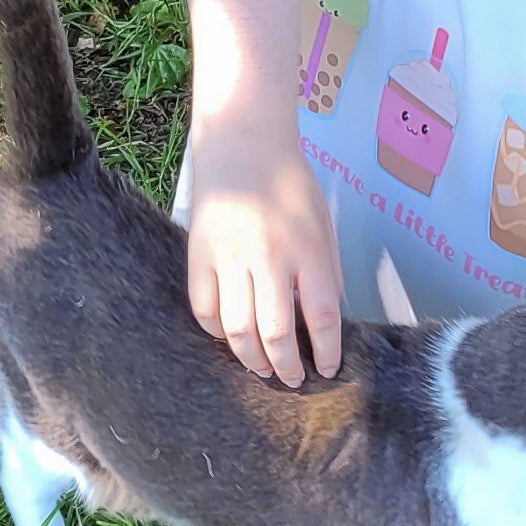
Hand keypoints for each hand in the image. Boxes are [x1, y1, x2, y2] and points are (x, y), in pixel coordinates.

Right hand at [186, 144, 340, 385]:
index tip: (327, 369)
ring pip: (238, 330)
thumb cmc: (290, 184)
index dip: (326, 352)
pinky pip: (205, 310)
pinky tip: (230, 337)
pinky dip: (217, 332)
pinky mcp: (198, 257)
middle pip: (277, 333)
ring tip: (263, 369)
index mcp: (308, 249)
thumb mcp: (323, 222)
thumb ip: (327, 269)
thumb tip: (325, 318)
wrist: (243, 145)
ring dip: (251, 359)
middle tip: (292, 379)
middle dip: (287, 367)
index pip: (322, 316)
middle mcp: (269, 258)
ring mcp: (230, 259)